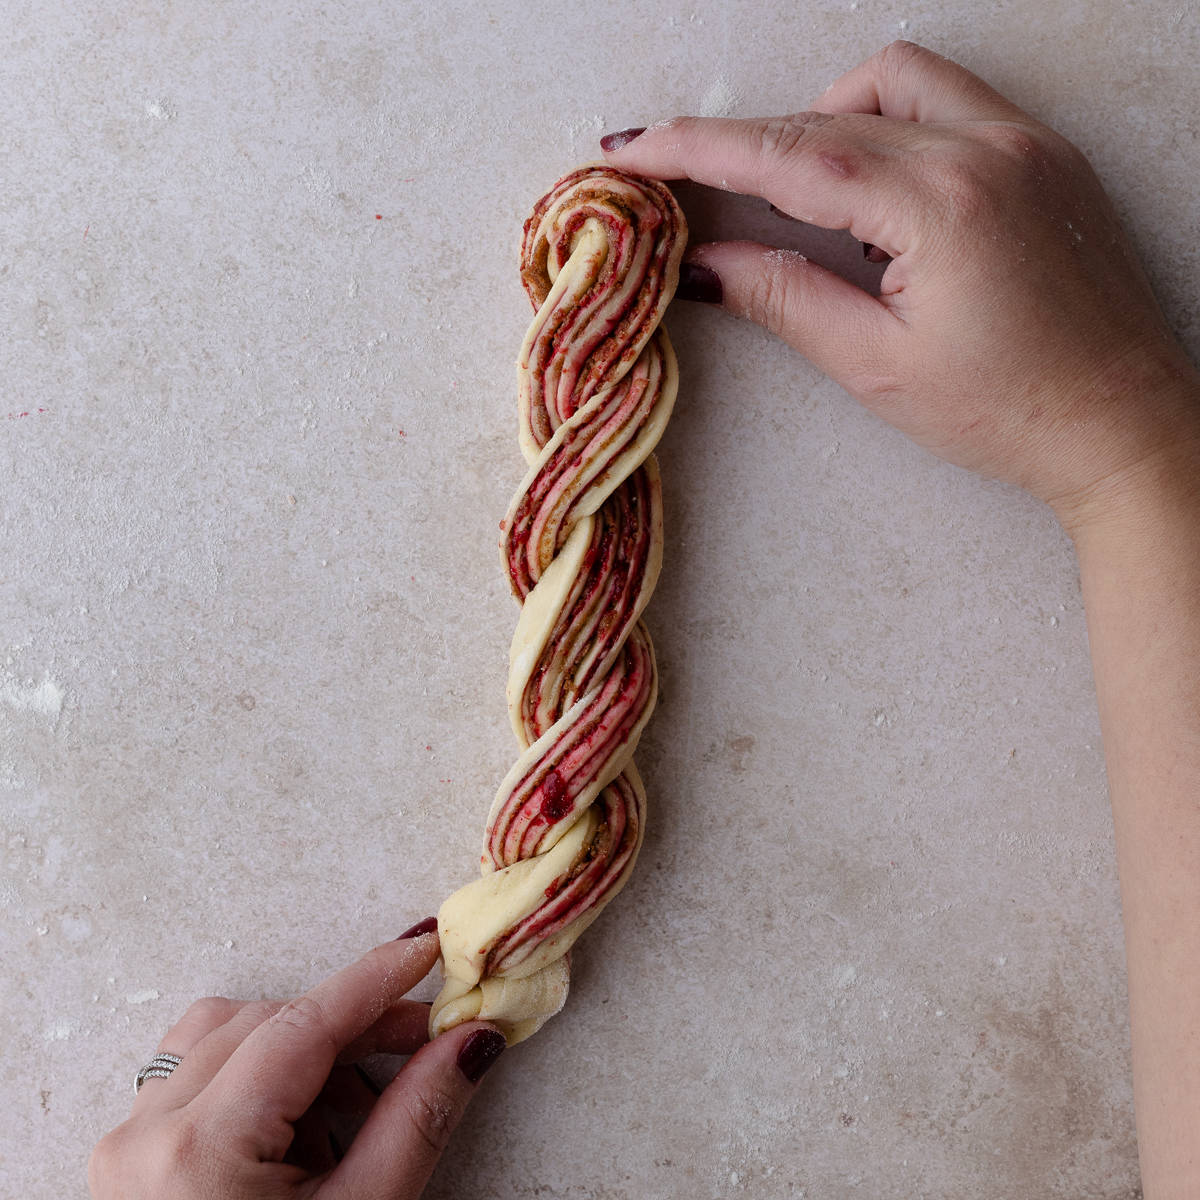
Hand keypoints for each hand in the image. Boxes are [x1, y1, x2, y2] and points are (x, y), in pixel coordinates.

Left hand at [88, 927, 505, 1199]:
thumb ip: (417, 1117)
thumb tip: (472, 1039)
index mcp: (199, 1153)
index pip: (301, 1027)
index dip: (373, 979)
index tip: (427, 948)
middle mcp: (145, 1138)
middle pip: (267, 1025)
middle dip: (350, 1026)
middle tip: (421, 1042)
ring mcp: (126, 1148)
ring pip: (227, 1039)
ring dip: (302, 1049)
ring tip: (355, 1106)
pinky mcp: (128, 1159)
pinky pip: (198, 1074)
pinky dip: (259, 1074)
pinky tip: (301, 1123)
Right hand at [602, 41, 1199, 526]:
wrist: (1121, 423)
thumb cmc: (1010, 411)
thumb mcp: (878, 365)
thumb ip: (785, 299)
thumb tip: (705, 264)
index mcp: (941, 205)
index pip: (789, 155)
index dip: (696, 149)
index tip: (632, 149)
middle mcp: (987, 148)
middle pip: (827, 115)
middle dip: (743, 142)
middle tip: (681, 178)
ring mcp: (1023, 140)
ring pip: (891, 79)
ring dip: (822, 118)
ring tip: (795, 192)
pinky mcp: (1042, 152)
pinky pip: (947, 96)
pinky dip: (887, 120)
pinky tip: (872, 181)